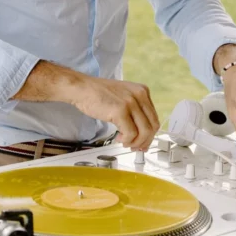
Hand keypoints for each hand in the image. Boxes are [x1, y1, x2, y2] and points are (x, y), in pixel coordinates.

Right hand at [12, 61, 160, 150]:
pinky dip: (126, 140)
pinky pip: (131, 134)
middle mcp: (139, 95)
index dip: (149, 135)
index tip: (142, 142)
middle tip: (135, 146)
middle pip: (152, 126)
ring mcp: (130, 102)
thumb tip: (142, 134)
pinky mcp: (120, 110)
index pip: (154, 118)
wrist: (82, 88)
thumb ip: (135, 112)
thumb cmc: (98, 94)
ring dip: (135, 142)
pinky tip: (118, 138)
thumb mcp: (123, 97)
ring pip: (144, 132)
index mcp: (142, 91)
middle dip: (144, 141)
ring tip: (125, 142)